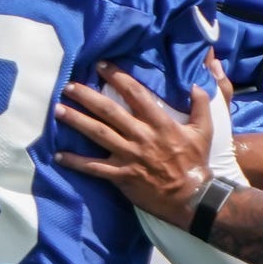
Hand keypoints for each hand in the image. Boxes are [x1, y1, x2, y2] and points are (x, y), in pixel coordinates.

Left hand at [55, 65, 215, 220]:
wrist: (191, 197)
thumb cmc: (195, 162)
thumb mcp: (204, 130)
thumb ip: (200, 104)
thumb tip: (194, 83)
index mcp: (159, 123)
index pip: (135, 93)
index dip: (117, 77)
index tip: (100, 66)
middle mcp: (141, 136)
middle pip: (109, 111)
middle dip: (87, 96)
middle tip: (69, 86)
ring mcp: (129, 156)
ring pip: (98, 134)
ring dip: (76, 121)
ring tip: (58, 110)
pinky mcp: (122, 176)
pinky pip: (94, 168)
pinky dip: (76, 162)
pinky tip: (59, 155)